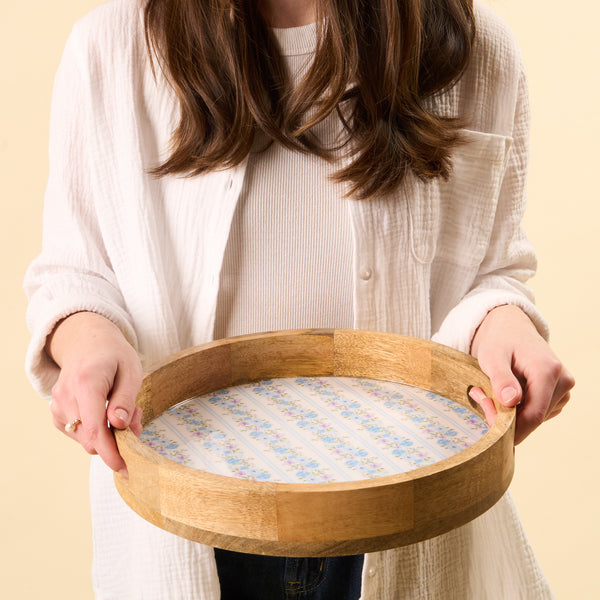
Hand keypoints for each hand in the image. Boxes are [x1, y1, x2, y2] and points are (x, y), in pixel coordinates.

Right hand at [46, 312, 142, 473]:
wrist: (86, 341)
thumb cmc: (113, 354)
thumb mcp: (131, 370)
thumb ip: (125, 399)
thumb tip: (119, 426)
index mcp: (86, 383)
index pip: (95, 430)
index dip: (110, 453)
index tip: (125, 467)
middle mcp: (66, 397)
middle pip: (91, 439)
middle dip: (117, 438)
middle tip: (136, 416)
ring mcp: (57, 406)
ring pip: (85, 439)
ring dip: (108, 433)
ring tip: (122, 408)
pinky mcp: (56, 413)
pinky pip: (79, 434)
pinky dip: (96, 430)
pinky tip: (106, 411)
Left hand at [469, 305, 573, 443]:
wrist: (511, 329)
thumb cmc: (500, 341)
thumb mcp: (493, 356)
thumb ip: (501, 378)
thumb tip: (511, 402)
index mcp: (548, 370)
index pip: (533, 415)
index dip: (511, 429)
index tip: (489, 428)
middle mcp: (562, 381)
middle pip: (534, 417)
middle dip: (505, 418)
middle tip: (480, 398)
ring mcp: (563, 388)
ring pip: (535, 417)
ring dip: (510, 413)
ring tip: (488, 391)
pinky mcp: (558, 394)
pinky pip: (537, 412)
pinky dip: (519, 409)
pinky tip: (504, 393)